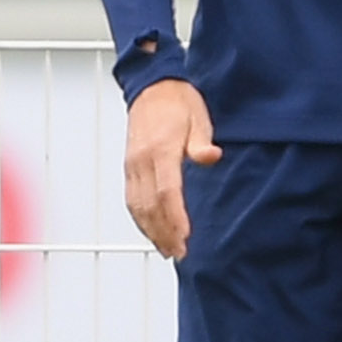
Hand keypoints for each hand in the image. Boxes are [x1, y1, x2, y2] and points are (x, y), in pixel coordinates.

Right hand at [124, 79, 221, 260]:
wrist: (152, 88)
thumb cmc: (178, 103)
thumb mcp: (198, 117)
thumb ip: (202, 141)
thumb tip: (212, 156)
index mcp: (160, 149)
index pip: (167, 191)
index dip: (175, 217)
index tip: (185, 237)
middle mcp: (142, 160)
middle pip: (150, 205)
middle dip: (164, 232)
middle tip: (179, 253)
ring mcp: (132, 165)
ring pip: (137, 206)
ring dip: (151, 231)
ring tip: (166, 249)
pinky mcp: (129, 168)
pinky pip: (131, 199)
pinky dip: (140, 220)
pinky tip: (151, 231)